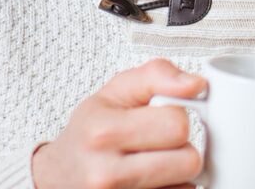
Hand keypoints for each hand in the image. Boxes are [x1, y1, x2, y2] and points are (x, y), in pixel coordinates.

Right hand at [31, 58, 206, 188]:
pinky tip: (149, 181)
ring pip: (186, 185)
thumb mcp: (117, 90)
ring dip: (177, 173)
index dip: (176, 118)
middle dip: (181, 148)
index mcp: (102, 133)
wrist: (58, 174)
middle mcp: (105, 174)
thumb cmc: (91, 130)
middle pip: (189, 161)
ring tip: (152, 162)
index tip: (160, 118)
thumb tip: (196, 84)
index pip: (177, 125)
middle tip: (158, 144)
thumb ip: (158, 75)